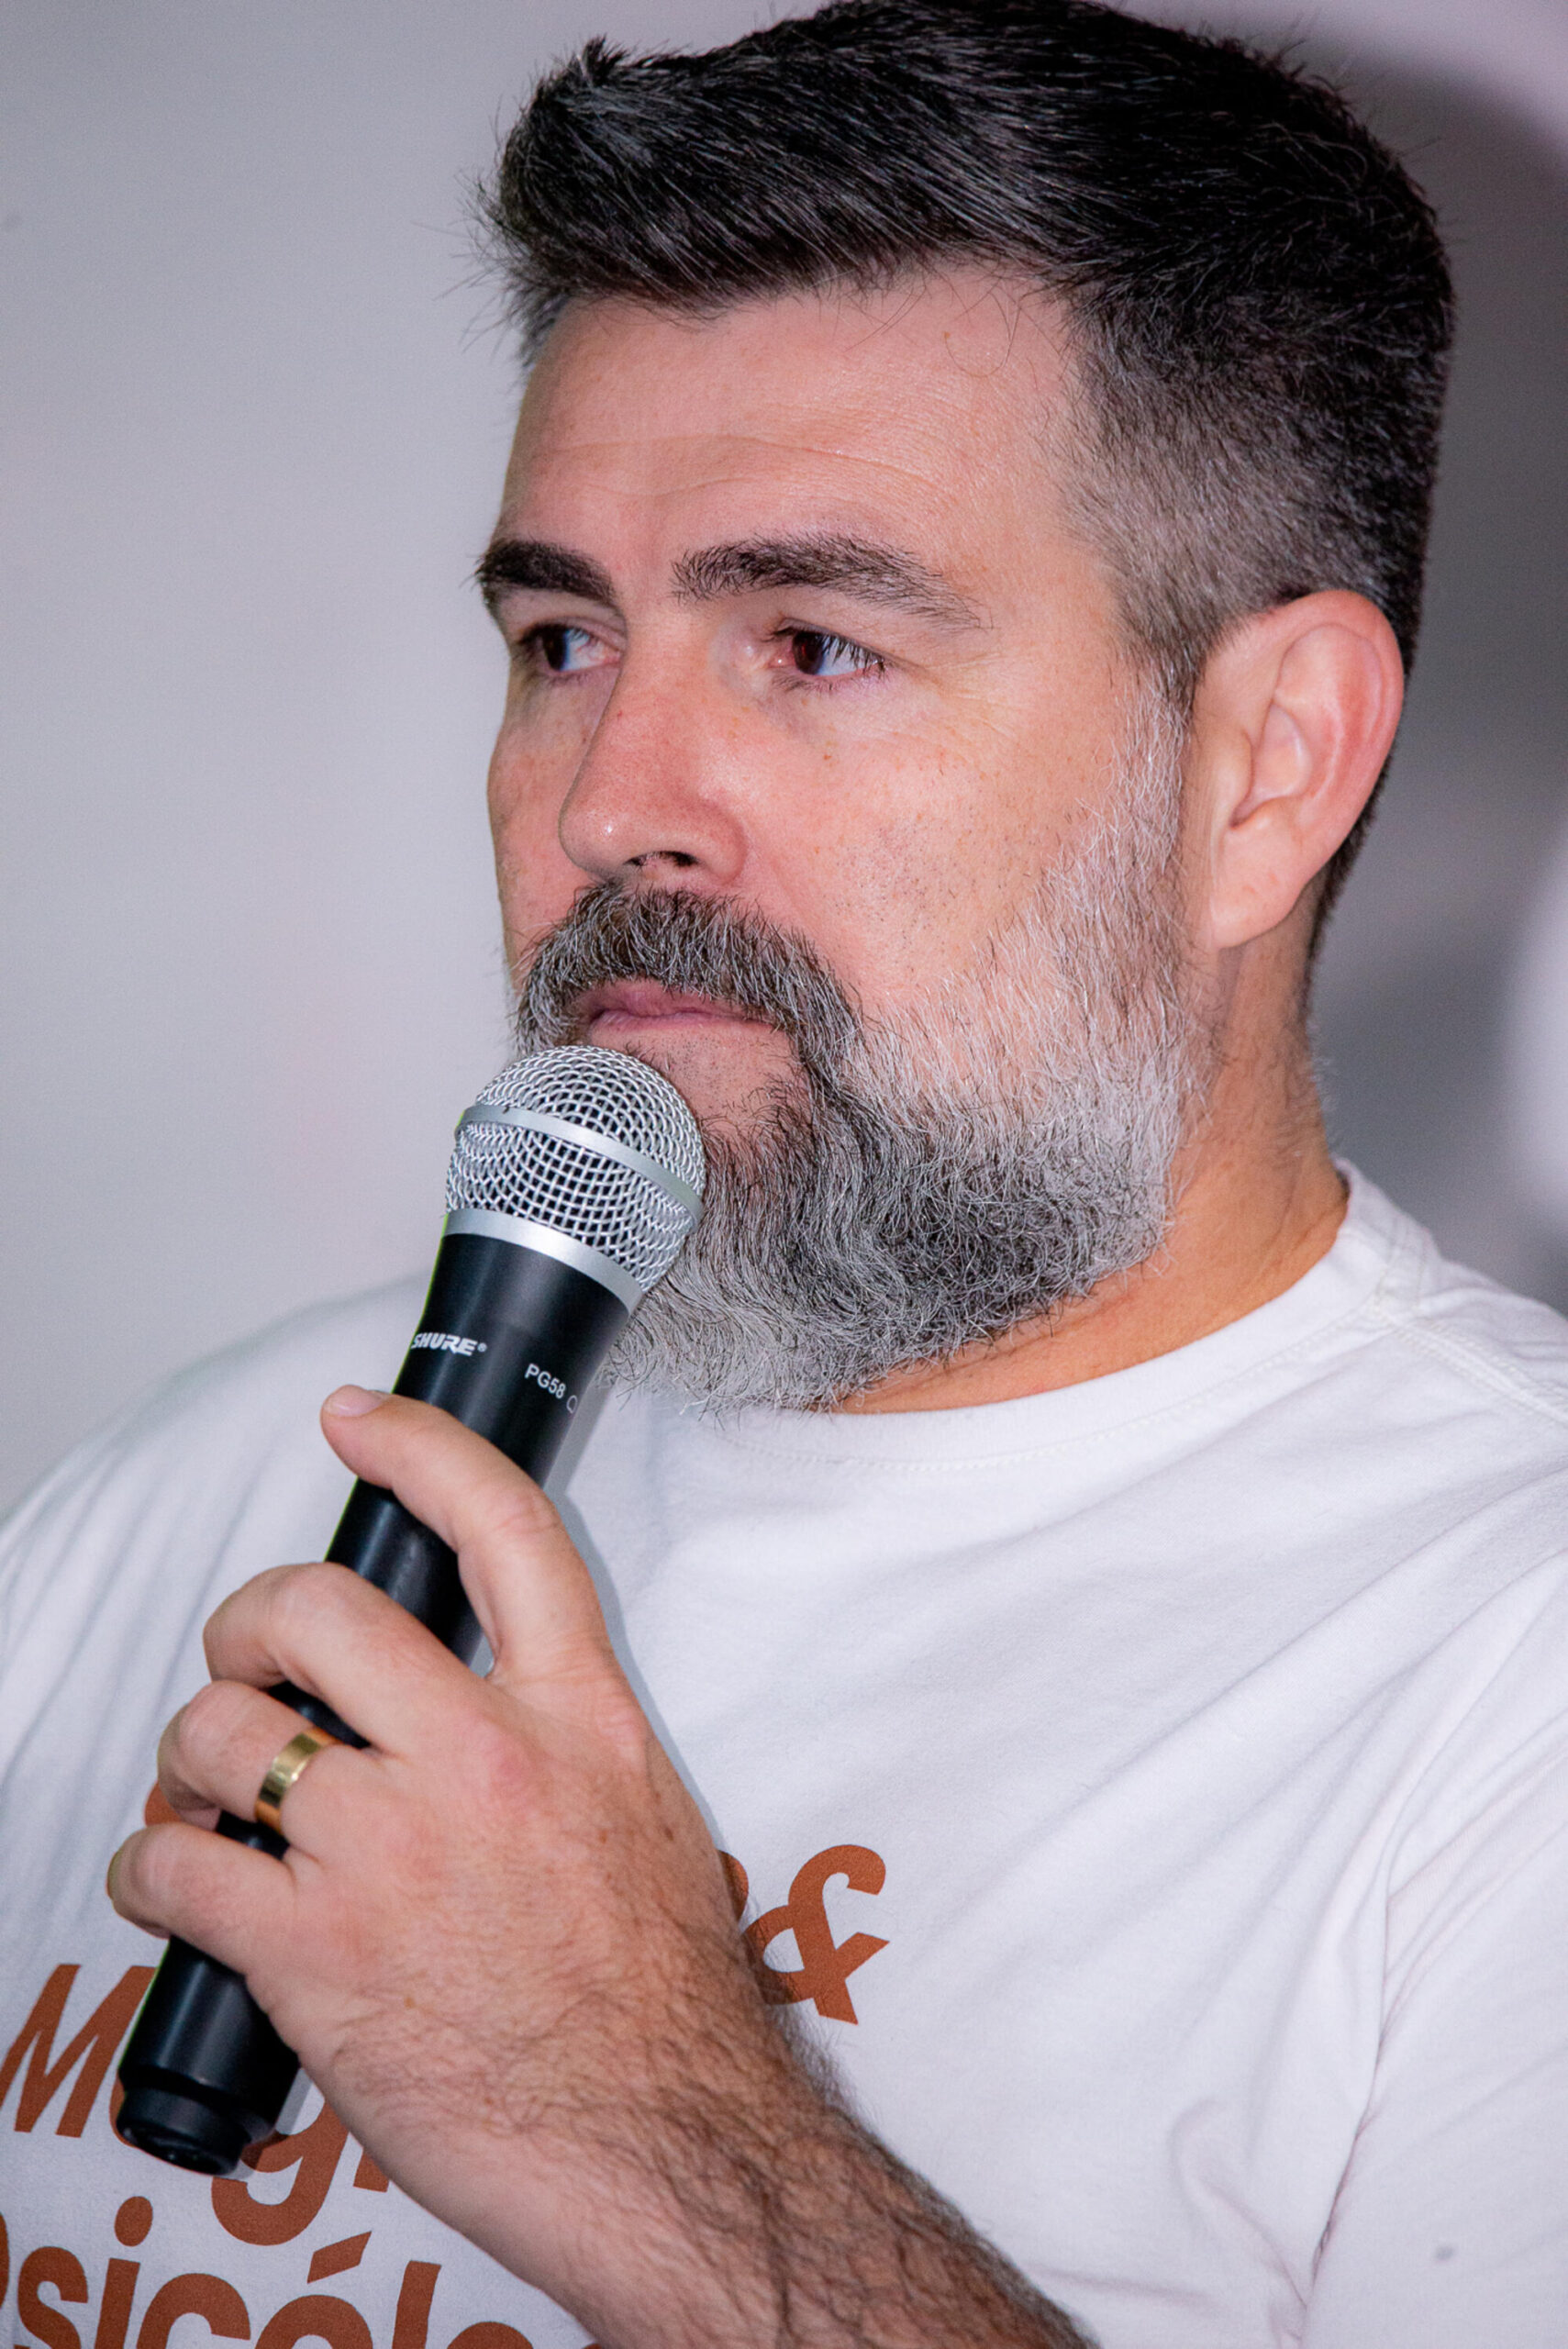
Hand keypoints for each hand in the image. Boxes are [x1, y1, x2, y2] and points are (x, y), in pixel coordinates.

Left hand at [110, 1390, 1087, 2348]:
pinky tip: (172, 1883)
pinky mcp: (319, 1951)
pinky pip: (176, 1869)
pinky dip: (148, 1870)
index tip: (354, 1417)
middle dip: (249, 1624)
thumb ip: (554, 1735)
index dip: (415, 1447)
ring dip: (190, 1761)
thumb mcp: (640, 1813)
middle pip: (317, 1609)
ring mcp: (393, 1850)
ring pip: (224, 1734)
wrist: (661, 2139)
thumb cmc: (656, 2001)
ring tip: (207, 1800)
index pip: (500, 1528)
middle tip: (245, 1667)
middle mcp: (483, 1758)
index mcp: (577, 1715)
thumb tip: (460, 1702)